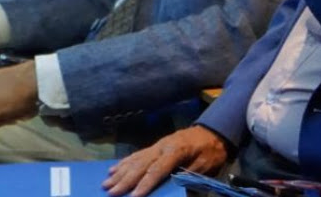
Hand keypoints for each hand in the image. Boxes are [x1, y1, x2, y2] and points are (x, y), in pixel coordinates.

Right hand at [103, 125, 228, 196]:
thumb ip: (188, 176)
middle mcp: (163, 146)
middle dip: (125, 180)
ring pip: (136, 159)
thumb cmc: (211, 150)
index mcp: (177, 150)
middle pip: (142, 164)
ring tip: (106, 183)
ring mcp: (158, 145)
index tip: (133, 196)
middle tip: (110, 192)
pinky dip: (124, 162)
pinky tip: (114, 169)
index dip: (145, 184)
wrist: (213, 131)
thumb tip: (174, 186)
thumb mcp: (206, 165)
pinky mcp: (156, 146)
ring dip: (120, 172)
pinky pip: (137, 154)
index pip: (158, 169)